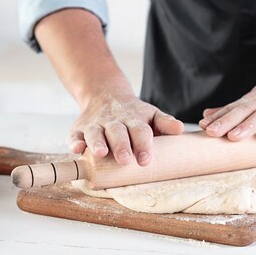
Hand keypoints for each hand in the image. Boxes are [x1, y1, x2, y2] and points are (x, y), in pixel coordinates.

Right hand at [69, 93, 183, 165]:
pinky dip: (75, 141)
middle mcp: (114, 121)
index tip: (146, 160)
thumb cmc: (134, 114)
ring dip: (97, 143)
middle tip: (125, 160)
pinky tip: (77, 149)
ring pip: (95, 133)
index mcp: (134, 119)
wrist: (106, 94)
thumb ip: (165, 123)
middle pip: (118, 132)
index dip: (143, 145)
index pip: (140, 131)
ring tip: (101, 154)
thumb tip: (180, 129)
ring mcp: (96, 124)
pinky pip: (75, 135)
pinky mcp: (79, 129)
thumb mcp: (151, 115)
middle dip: (121, 146)